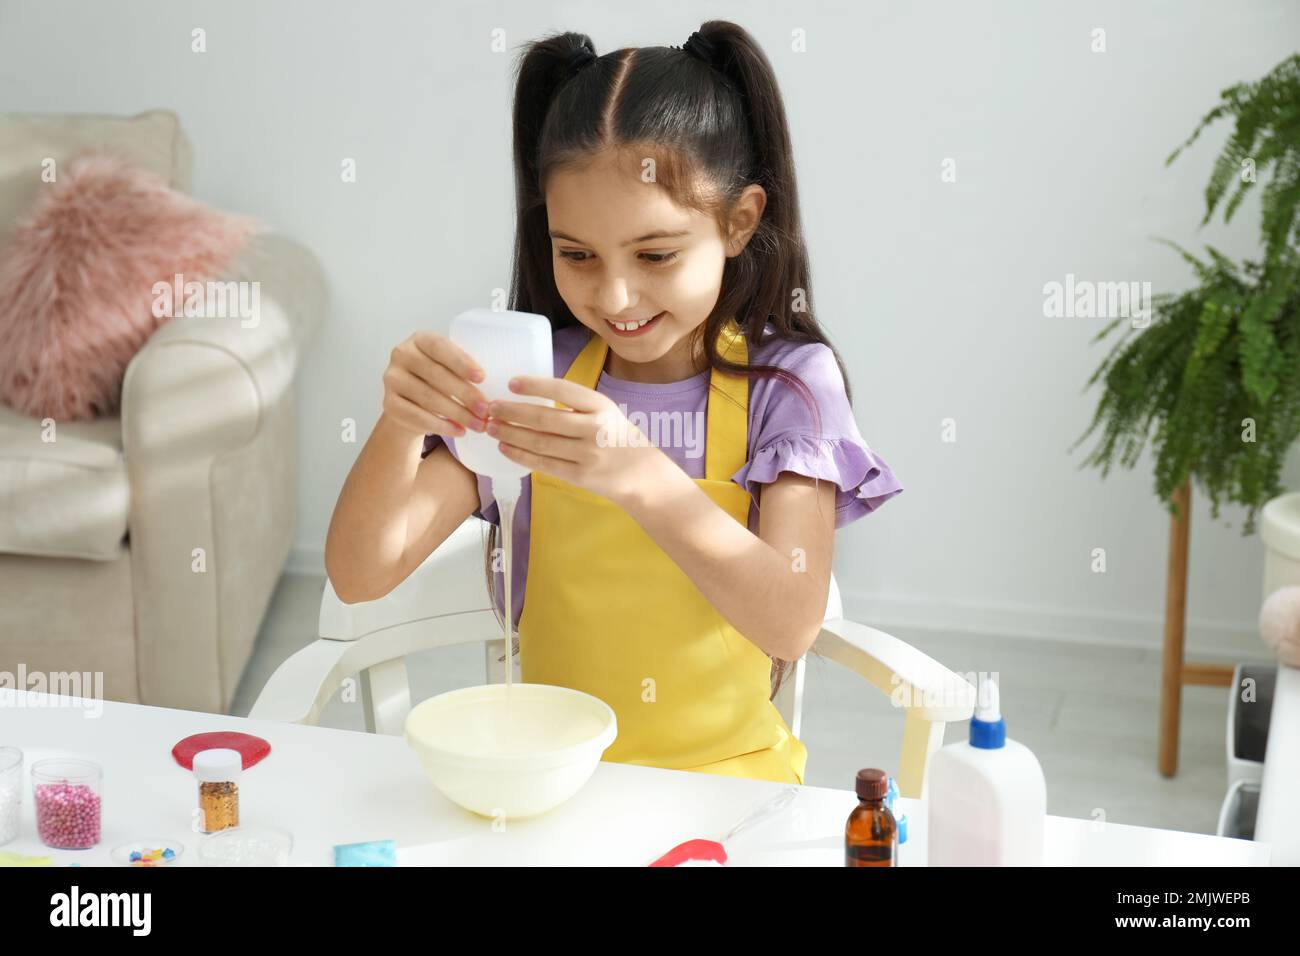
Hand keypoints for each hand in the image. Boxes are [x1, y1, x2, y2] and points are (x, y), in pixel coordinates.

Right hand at [381, 332, 491, 438]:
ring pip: (428, 398)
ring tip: (478, 424)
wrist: (410, 401)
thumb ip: (464, 368)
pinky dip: (441, 426)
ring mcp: (392, 379)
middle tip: (486, 410)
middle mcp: (401, 355)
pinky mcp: (389, 404)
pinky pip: (417, 416)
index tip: (482, 378)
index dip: (461, 362)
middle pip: (436, 375)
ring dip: (457, 414)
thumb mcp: (449, 366)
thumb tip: (495, 385)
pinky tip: (459, 431)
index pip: (440, 347)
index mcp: (419, 339)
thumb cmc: (438, 379)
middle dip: (465, 394)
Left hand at [486, 375, 670, 505]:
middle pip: (545, 419)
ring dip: (511, 434)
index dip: (535, 386)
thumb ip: (577, 405)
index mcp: (602, 406)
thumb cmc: (619, 438)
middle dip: (513, 412)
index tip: (511, 383)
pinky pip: (544, 464)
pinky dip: (521, 456)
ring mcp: (587, 455)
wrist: (643, 475)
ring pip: (540, 443)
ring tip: (492, 428)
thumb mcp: (607, 412)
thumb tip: (532, 396)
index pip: (563, 391)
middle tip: (491, 408)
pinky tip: (505, 448)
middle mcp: (595, 429)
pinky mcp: (580, 476)